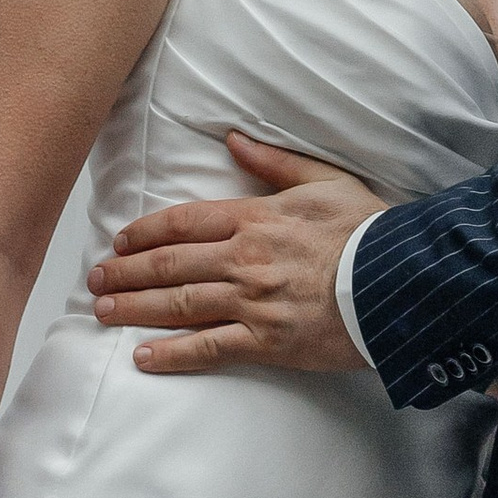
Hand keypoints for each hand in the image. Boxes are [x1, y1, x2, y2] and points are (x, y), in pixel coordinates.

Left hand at [90, 134, 382, 374]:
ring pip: (177, 304)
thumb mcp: (325, 180)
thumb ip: (274, 162)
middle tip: (95, 280)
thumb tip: (233, 140)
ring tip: (102, 312)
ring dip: (133, 308)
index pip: (182, 222)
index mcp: (255, 218)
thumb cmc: (368, 230)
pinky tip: (142, 357)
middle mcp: (244, 258)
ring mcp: (252, 302)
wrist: (402, 283)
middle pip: (168, 265)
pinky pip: (208, 348)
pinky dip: (171, 354)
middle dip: (124, 272)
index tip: (119, 241)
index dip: (144, 233)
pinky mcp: (266, 341)